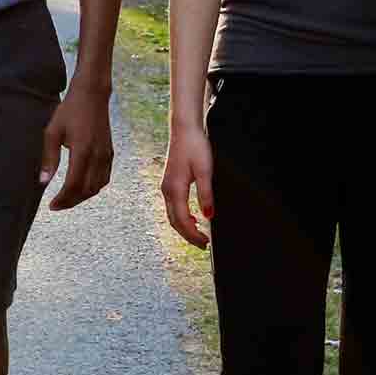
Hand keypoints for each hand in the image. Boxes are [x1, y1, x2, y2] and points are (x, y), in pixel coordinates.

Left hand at [39, 83, 114, 210]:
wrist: (92, 95)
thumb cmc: (70, 111)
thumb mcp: (53, 132)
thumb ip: (49, 158)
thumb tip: (43, 182)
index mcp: (82, 151)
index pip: (73, 184)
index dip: (62, 199)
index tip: (52, 205)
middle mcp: (98, 156)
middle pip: (86, 190)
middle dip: (71, 201)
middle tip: (57, 205)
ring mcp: (106, 155)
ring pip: (97, 186)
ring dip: (83, 196)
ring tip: (68, 198)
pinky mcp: (110, 153)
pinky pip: (105, 178)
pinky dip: (94, 187)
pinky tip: (82, 187)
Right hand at [160, 122, 215, 247]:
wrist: (184, 129)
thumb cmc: (195, 146)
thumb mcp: (205, 171)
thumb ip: (206, 195)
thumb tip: (209, 217)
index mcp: (175, 189)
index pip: (183, 221)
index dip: (193, 235)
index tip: (206, 243)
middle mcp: (167, 190)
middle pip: (175, 222)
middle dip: (188, 236)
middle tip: (203, 245)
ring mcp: (166, 186)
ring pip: (172, 215)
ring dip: (184, 228)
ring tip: (199, 235)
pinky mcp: (169, 182)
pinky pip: (173, 207)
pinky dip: (182, 217)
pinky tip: (193, 218)